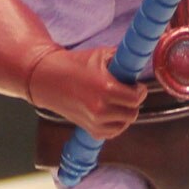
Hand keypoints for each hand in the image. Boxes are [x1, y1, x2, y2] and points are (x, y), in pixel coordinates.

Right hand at [29, 46, 146, 137]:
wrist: (48, 79)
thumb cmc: (74, 65)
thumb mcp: (101, 55)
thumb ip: (122, 60)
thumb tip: (138, 62)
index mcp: (106, 89)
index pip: (136, 98)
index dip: (140, 91)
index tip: (137, 86)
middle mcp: (100, 109)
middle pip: (132, 113)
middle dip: (133, 102)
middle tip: (128, 93)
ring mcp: (94, 121)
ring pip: (124, 124)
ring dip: (124, 114)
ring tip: (118, 102)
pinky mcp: (89, 129)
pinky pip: (111, 132)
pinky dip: (114, 124)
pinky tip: (110, 113)